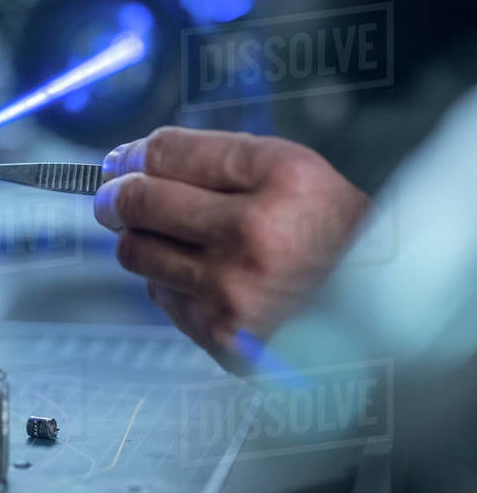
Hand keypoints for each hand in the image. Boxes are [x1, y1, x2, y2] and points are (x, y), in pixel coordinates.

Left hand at [95, 127, 368, 362]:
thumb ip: (215, 158)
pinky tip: (200, 275)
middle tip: (112, 195)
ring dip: (139, 239)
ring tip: (163, 235)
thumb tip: (135, 161)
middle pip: (141, 203)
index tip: (120, 159)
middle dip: (115, 195)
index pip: (170, 153)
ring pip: (138, 254)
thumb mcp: (291, 168)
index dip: (132, 154)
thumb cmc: (334, 233)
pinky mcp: (224, 339)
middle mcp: (254, 236)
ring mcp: (236, 294)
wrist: (381, 311)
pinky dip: (169, 281)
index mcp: (279, 180)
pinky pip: (161, 298)